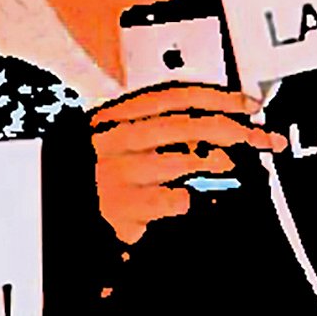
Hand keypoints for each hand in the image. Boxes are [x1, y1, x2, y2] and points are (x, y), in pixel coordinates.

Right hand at [92, 85, 286, 246]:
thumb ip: (143, 126)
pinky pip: (177, 200)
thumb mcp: (105, 142)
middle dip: (233, 128)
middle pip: (185, 124)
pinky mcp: (126, 208)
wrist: (56, 220)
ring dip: (219, 162)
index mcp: (110, 117)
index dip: (215, 96)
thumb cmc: (87, 182)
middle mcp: (112, 141)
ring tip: (233, 166)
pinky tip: (210, 201)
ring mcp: (118, 175)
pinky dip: (202, 200)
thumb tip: (206, 118)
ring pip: (185, 159)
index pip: (171, 95)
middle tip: (260, 137)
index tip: (246, 103)